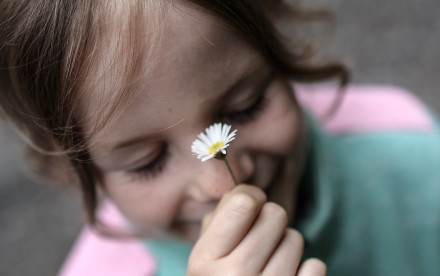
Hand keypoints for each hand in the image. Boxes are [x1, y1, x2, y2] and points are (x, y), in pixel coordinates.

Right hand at [187, 184, 325, 275]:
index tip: (250, 209)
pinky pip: (316, 265)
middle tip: (260, 242)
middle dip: (269, 223)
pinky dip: (306, 270)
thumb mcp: (204, 257)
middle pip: (276, 214)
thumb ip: (218, 222)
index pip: (245, 200)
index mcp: (204, 260)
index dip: (251, 198)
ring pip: (296, 239)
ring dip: (285, 248)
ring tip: (270, 266)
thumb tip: (246, 192)